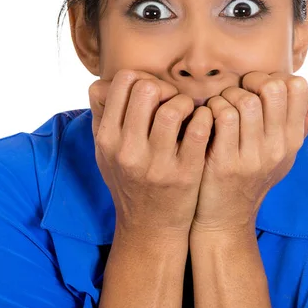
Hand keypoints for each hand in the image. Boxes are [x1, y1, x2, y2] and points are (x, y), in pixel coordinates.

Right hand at [88, 69, 213, 240]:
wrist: (149, 229)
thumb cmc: (129, 182)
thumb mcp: (104, 152)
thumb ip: (103, 117)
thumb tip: (107, 82)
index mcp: (107, 139)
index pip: (123, 82)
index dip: (142, 78)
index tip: (153, 94)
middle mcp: (127, 150)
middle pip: (146, 88)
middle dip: (165, 87)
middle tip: (172, 101)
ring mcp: (156, 163)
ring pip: (173, 108)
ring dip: (186, 103)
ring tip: (188, 113)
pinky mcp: (184, 173)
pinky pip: (198, 129)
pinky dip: (205, 118)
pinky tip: (203, 123)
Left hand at [189, 72, 307, 234]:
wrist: (226, 218)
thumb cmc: (253, 175)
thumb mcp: (285, 149)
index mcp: (293, 139)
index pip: (298, 86)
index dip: (274, 76)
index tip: (257, 89)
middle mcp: (279, 148)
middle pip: (273, 88)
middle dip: (250, 80)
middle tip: (239, 92)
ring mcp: (254, 157)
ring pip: (246, 101)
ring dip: (227, 96)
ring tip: (221, 105)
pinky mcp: (227, 163)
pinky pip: (224, 116)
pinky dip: (213, 108)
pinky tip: (209, 117)